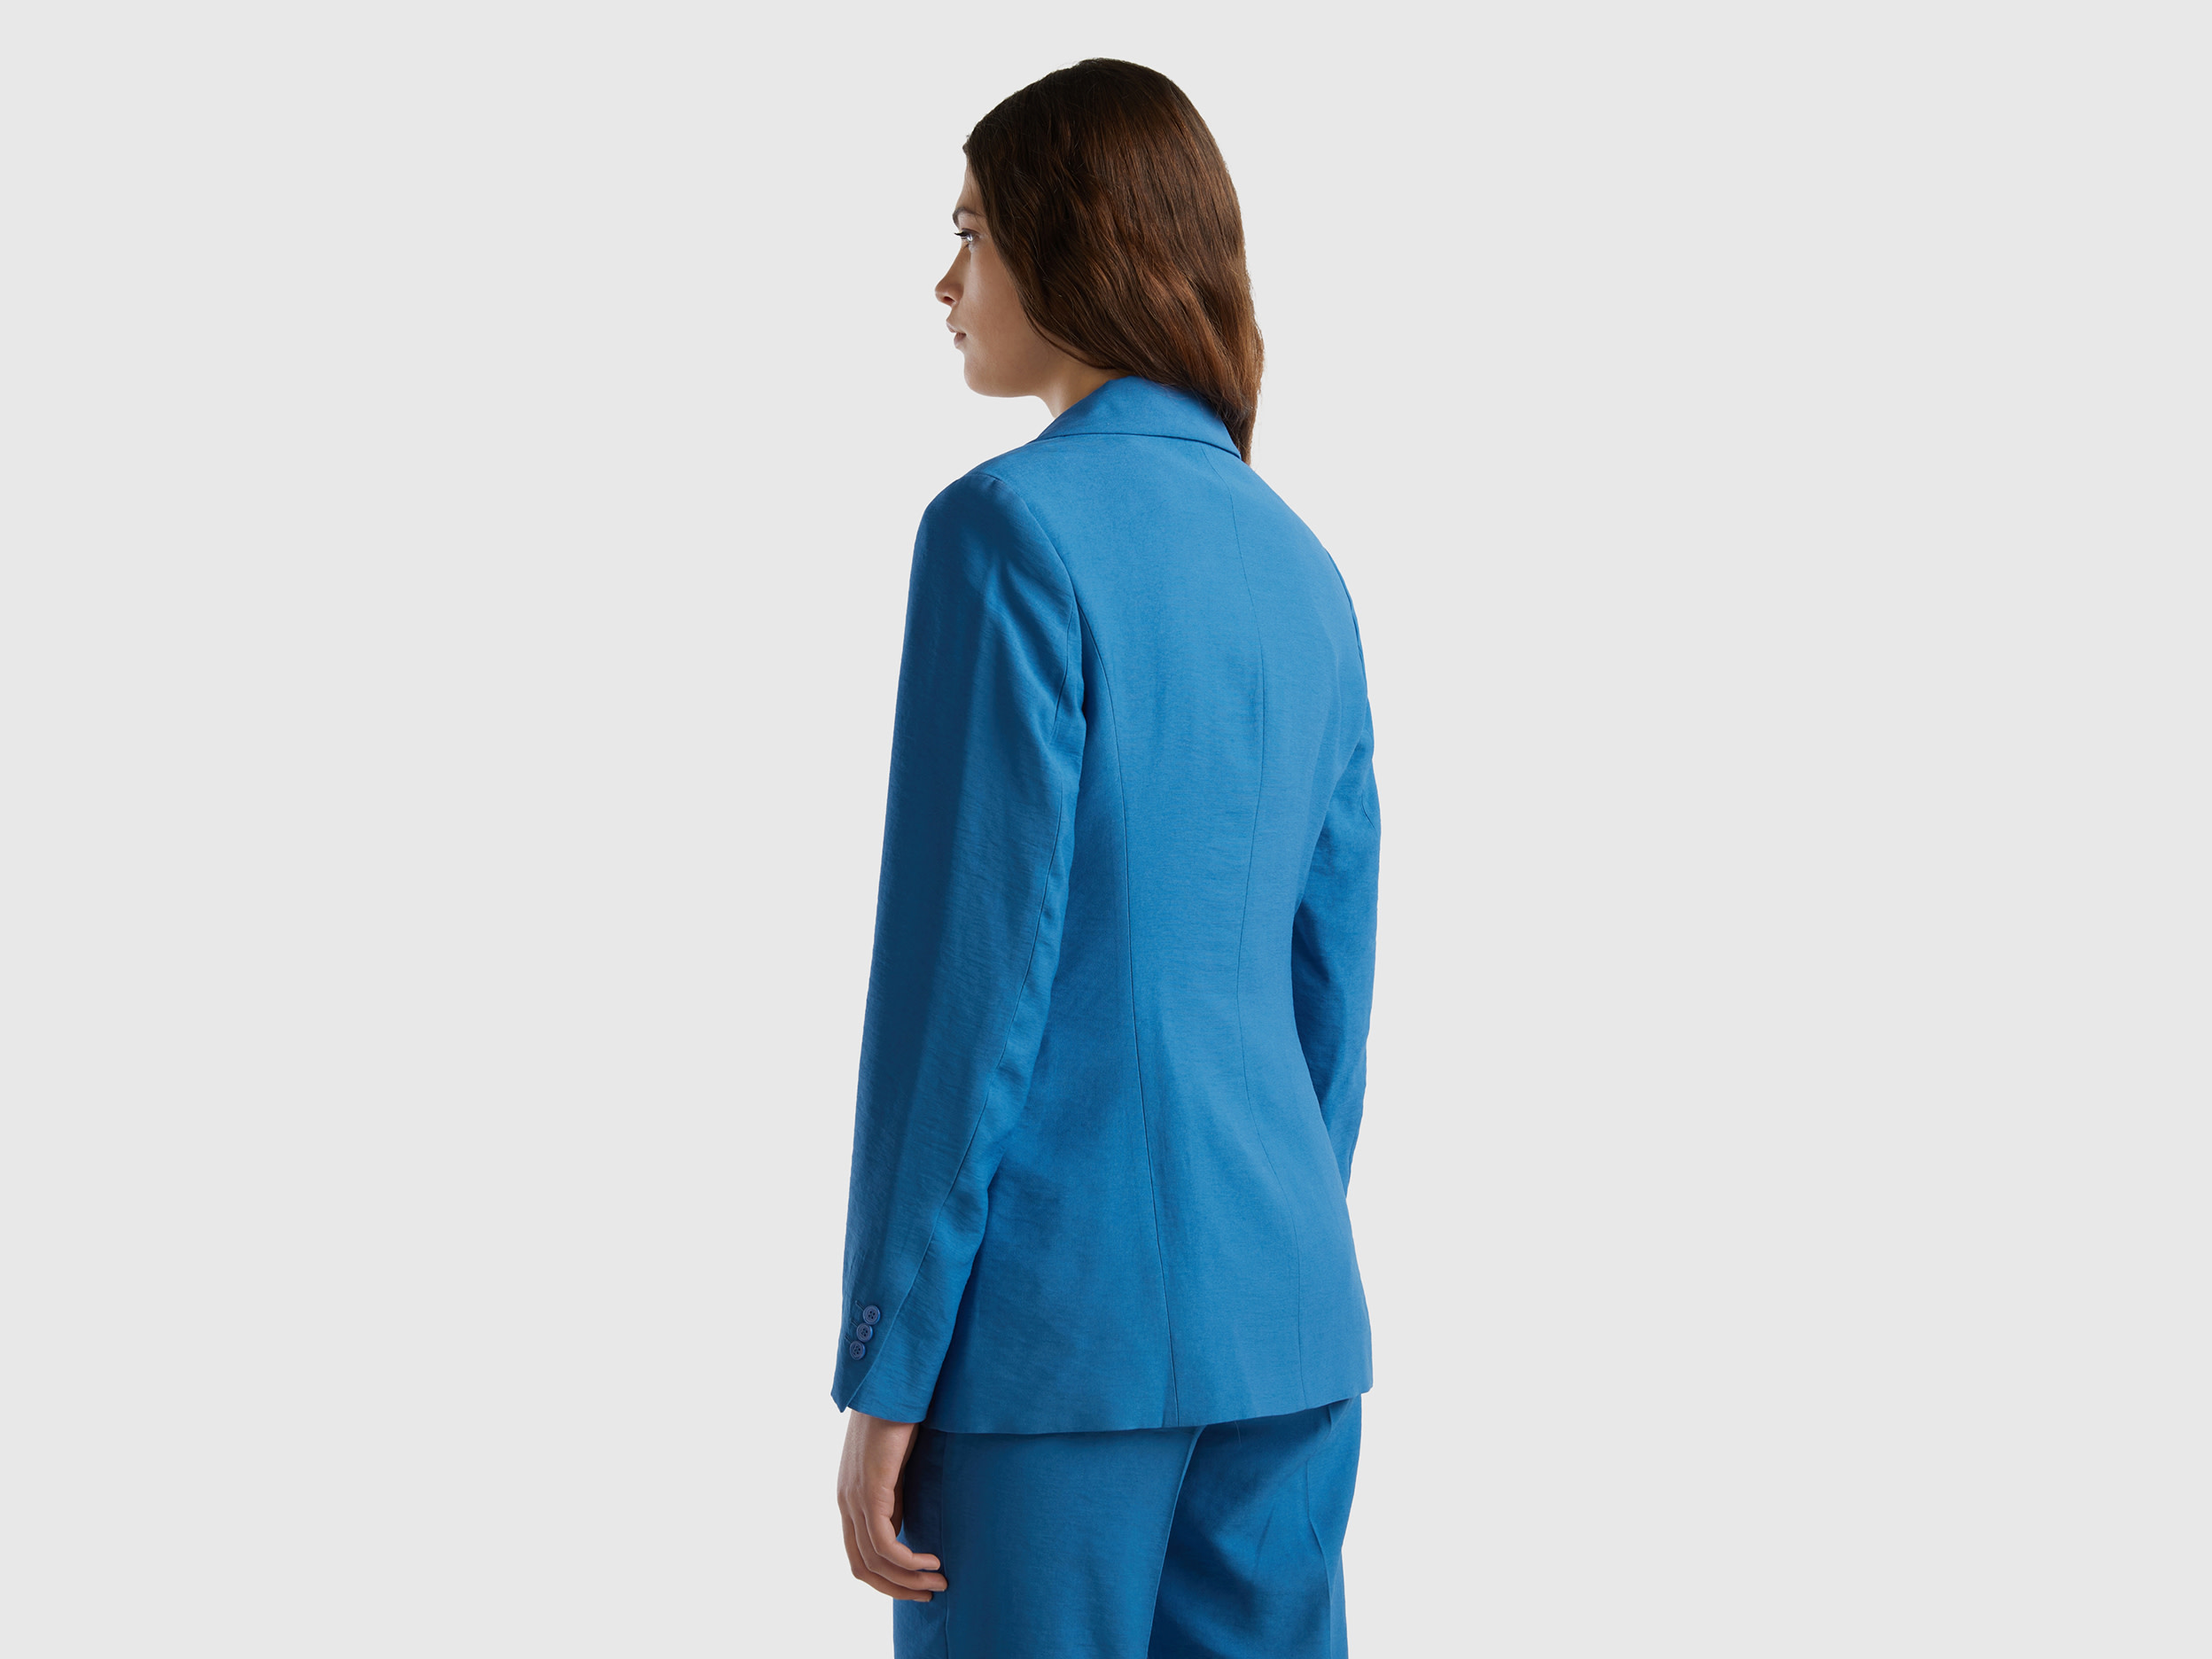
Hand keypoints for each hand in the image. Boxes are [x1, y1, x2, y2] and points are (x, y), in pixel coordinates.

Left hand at [836, 1409, 947, 1600]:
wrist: (893, 1385)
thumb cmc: (900, 1418)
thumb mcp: (897, 1468)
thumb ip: (894, 1499)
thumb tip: (902, 1531)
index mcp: (851, 1498)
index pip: (860, 1556)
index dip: (888, 1579)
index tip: (920, 1583)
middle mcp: (846, 1502)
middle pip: (862, 1568)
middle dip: (897, 1588)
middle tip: (931, 1592)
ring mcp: (855, 1497)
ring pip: (875, 1560)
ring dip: (908, 1580)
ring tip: (939, 1580)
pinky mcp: (870, 1490)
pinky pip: (885, 1543)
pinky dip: (908, 1561)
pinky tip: (932, 1560)